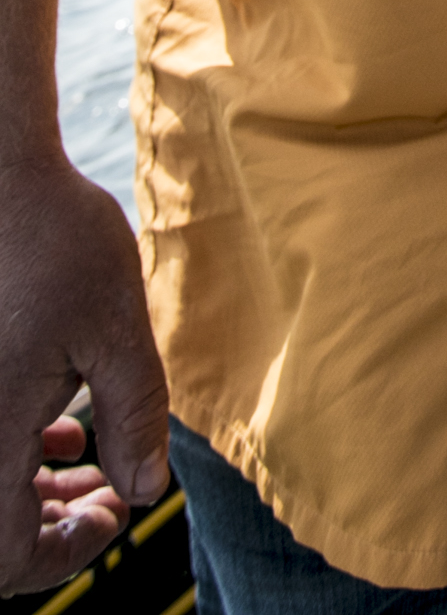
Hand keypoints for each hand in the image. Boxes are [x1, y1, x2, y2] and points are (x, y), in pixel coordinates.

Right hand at [0, 156, 169, 598]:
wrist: (1, 173)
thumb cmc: (56, 238)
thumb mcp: (116, 329)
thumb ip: (134, 416)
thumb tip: (147, 487)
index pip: (4, 556)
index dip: (61, 556)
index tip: (115, 515)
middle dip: (51, 529)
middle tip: (112, 498)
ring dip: (35, 494)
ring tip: (98, 468)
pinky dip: (15, 454)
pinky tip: (64, 428)